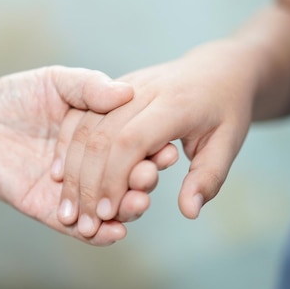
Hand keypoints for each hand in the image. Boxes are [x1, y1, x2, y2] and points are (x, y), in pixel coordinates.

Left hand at [0, 65, 134, 245]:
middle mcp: (92, 165)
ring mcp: (73, 191)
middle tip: (146, 179)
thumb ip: (88, 86)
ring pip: (108, 209)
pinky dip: (100, 235)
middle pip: (126, 181)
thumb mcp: (56, 82)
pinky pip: (79, 229)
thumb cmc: (15, 97)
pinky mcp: (50, 210)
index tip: (166, 151)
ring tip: (134, 205)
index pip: (134, 147)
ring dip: (126, 211)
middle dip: (141, 183)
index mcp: (100, 135)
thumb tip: (126, 91)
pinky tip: (113, 231)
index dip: (152, 151)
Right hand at [55, 42, 256, 236]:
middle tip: (84, 221)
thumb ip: (208, 178)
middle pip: (102, 136)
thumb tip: (189, 212)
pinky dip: (66, 146)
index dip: (115, 179)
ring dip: (72, 170)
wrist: (217, 67)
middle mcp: (144, 90)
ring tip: (68, 208)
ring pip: (85, 127)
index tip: (108, 214)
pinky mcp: (112, 88)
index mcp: (175, 103)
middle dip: (89, 183)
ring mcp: (124, 86)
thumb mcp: (229, 142)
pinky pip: (79, 115)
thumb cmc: (227, 108)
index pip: (132, 141)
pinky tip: (59, 175)